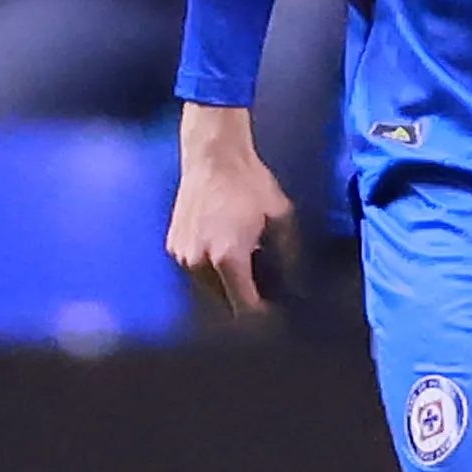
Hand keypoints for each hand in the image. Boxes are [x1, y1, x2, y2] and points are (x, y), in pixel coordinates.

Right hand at [169, 102, 293, 317]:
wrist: (213, 155)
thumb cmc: (250, 183)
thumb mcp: (281, 217)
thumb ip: (289, 256)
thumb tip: (298, 286)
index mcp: (227, 258)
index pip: (243, 308)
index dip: (263, 316)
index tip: (276, 314)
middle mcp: (199, 262)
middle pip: (225, 303)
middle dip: (246, 301)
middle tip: (267, 288)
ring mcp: (182, 255)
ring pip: (208, 290)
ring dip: (227, 287)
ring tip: (248, 267)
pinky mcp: (173, 246)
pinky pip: (196, 273)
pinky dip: (211, 272)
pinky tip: (227, 254)